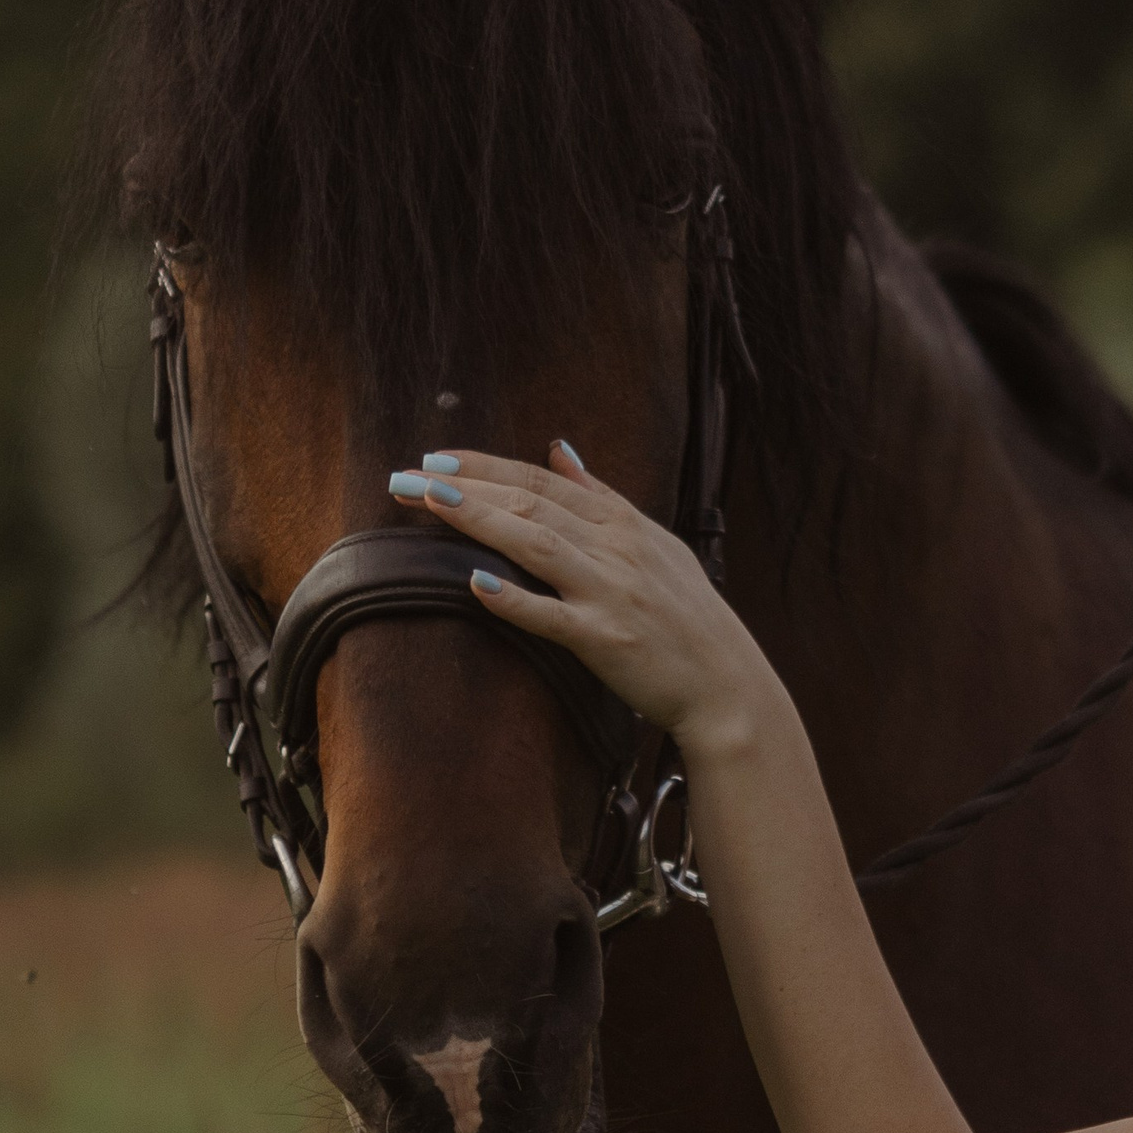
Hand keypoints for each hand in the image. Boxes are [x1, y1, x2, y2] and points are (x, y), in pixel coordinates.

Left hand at [390, 442, 774, 751]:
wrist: (726, 683)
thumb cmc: (686, 615)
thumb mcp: (653, 542)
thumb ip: (601, 496)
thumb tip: (558, 450)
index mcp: (624, 523)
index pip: (544, 480)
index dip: (488, 465)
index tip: (436, 457)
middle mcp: (616, 549)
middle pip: (531, 504)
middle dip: (465, 486)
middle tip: (406, 478)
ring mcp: (611, 593)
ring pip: (536, 545)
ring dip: (480, 520)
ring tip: (431, 504)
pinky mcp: (606, 640)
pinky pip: (552, 616)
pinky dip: (514, 600)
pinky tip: (475, 585)